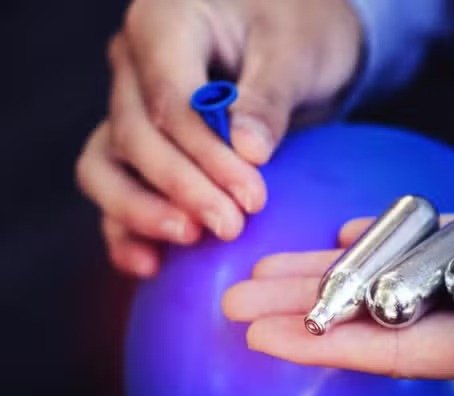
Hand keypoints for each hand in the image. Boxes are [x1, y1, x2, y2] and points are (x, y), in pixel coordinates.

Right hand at [76, 0, 361, 275]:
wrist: (292, 30)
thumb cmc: (296, 27)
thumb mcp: (294, 52)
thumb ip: (269, 97)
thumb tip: (247, 151)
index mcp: (165, 23)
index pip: (170, 100)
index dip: (206, 155)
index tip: (250, 196)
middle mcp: (134, 63)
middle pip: (135, 136)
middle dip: (183, 188)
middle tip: (231, 225)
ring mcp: (130, 103)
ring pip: (106, 165)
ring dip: (142, 211)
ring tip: (189, 239)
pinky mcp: (141, 141)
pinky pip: (115, 185)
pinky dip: (125, 225)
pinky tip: (148, 262)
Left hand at [223, 174, 453, 381]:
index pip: (395, 348)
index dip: (326, 344)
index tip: (264, 337)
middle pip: (373, 311)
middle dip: (303, 306)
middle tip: (234, 300)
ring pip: (388, 269)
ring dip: (328, 268)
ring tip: (268, 266)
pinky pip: (428, 233)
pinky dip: (383, 232)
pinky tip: (343, 235)